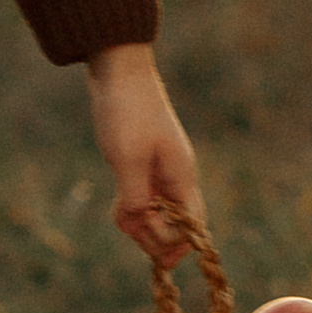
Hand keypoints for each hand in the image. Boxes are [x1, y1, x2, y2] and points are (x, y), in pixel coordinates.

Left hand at [87, 44, 205, 258]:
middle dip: (155, 236)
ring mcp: (161, 172)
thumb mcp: (127, 157)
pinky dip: (132, 210)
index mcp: (181, 176)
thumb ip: (135, 196)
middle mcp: (177, 178)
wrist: (119, 72)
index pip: (193, 224)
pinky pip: (145, 201)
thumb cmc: (127, 111)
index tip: (145, 231)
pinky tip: (118, 207)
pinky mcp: (145, 166)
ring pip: (160, 216)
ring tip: (120, 218)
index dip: (174, 240)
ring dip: (141, 225)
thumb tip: (139, 223)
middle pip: (179, 225)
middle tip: (130, 228)